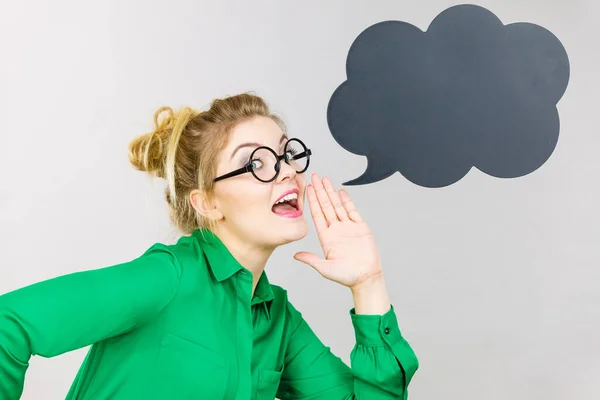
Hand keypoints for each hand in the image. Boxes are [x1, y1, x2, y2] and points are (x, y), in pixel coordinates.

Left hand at [294, 173, 383, 288]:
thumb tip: (295, 255)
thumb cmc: (346, 276)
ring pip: (337, 206)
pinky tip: (341, 192)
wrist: (366, 278)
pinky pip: (352, 211)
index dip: (312, 200)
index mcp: (326, 237)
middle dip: (320, 191)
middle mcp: (335, 230)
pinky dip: (347, 201)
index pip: (317, 214)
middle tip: (314, 176)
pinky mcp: (360, 228)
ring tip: (325, 179)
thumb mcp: (325, 268)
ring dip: (331, 192)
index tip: (307, 188)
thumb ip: (311, 259)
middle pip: (326, 206)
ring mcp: (348, 227)